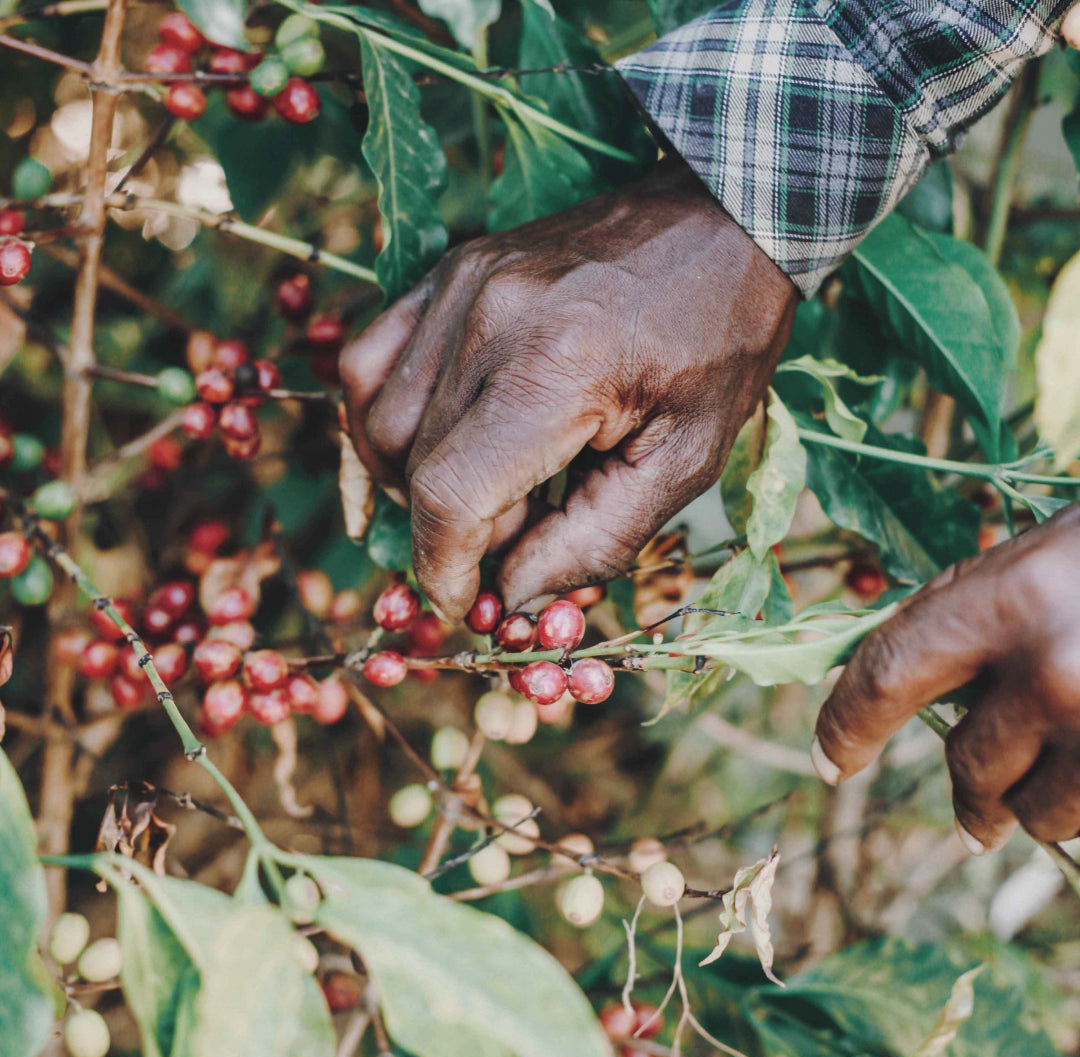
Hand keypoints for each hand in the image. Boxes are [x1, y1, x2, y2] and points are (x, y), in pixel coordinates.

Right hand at [340, 161, 797, 621]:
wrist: (719, 221)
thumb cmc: (719, 345)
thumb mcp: (686, 461)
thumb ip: (594, 540)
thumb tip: (512, 596)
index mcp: (559, 370)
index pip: (450, 495)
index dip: (444, 568)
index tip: (468, 602)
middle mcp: (491, 319)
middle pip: (412, 463)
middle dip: (451, 529)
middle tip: (514, 534)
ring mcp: (461, 285)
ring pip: (379, 416)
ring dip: (413, 478)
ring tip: (488, 486)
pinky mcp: (450, 270)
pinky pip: (372, 358)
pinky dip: (385, 418)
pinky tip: (435, 438)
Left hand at [813, 503, 1079, 851]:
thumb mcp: (1030, 564)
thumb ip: (965, 624)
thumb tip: (899, 692)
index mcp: (1004, 600)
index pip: (887, 675)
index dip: (846, 727)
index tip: (828, 763)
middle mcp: (1054, 668)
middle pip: (971, 765)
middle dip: (970, 796)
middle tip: (975, 816)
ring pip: (1039, 811)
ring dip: (1036, 809)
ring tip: (1053, 787)